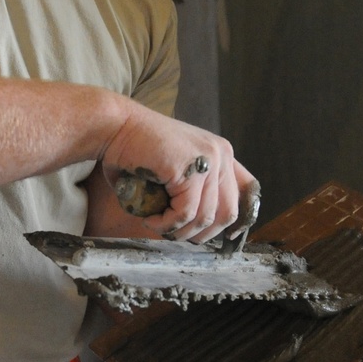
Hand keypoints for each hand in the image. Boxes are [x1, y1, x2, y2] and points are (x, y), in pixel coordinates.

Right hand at [100, 103, 254, 242]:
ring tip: (157, 226)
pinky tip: (151, 220)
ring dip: (179, 231)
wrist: (115, 126)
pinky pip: (185, 213)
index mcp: (221, 152)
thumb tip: (200, 227)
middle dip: (203, 234)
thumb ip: (191, 190)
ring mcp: (209, 161)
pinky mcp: (190, 170)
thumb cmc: (136, 149)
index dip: (235, 220)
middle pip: (229, 212)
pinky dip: (167, 224)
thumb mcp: (175, 168)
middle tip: (177, 235)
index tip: (212, 233)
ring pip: (205, 217)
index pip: (247, 191)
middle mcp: (222, 154)